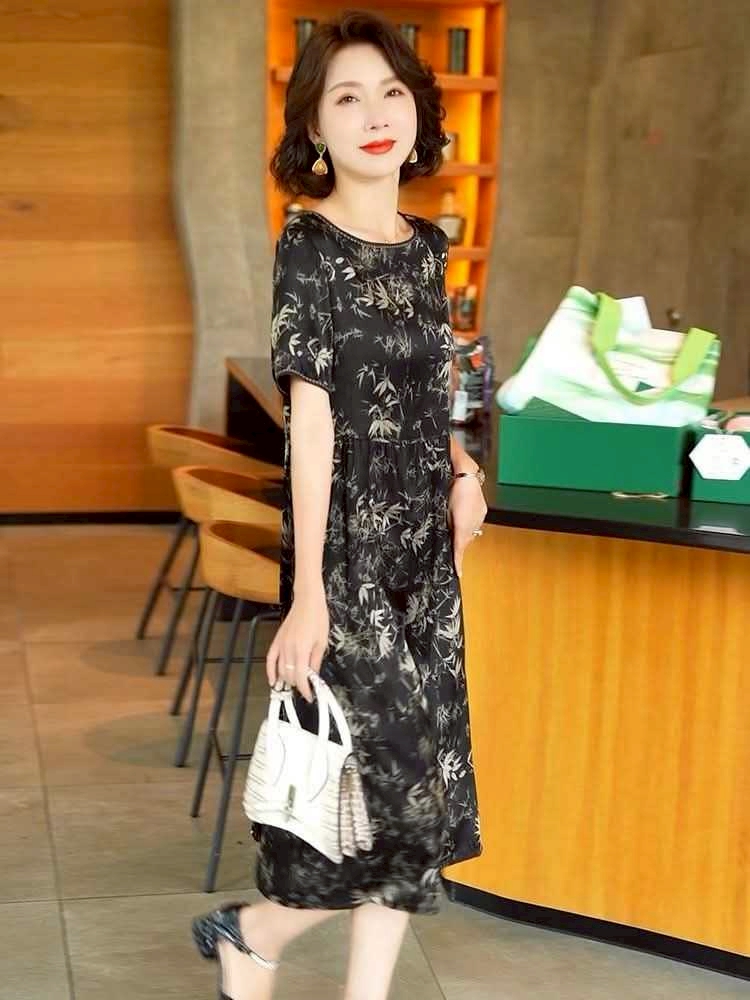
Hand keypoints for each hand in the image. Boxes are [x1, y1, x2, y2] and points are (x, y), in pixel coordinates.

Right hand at [265, 582, 328, 702]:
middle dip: (297, 684)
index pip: (301, 677)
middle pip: (289, 675)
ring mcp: (281, 645)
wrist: (308, 601)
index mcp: (302, 650)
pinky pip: (270, 659)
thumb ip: (316, 661)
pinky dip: (270, 671)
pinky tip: (273, 680)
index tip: (309, 696)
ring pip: (280, 670)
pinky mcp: (276, 641)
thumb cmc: (317, 618)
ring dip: (286, 680)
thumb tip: (314, 676)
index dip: (305, 690)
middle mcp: (289, 649)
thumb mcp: (322, 642)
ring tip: (293, 685)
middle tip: (305, 687)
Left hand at [448, 476, 487, 578]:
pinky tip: (463, 518)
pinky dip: (469, 525)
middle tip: (453, 550)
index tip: (458, 573)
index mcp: (462, 526)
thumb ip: (449, 527)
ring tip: (457, 528)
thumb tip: (450, 536)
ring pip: (471, 532)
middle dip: (459, 545)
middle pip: (466, 541)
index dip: (458, 561)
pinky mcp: (482, 511)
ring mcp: (479, 517)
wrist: (466, 475)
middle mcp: (472, 523)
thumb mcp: (446, 512)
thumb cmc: (453, 492)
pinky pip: (475, 523)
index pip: (459, 548)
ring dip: (464, 534)